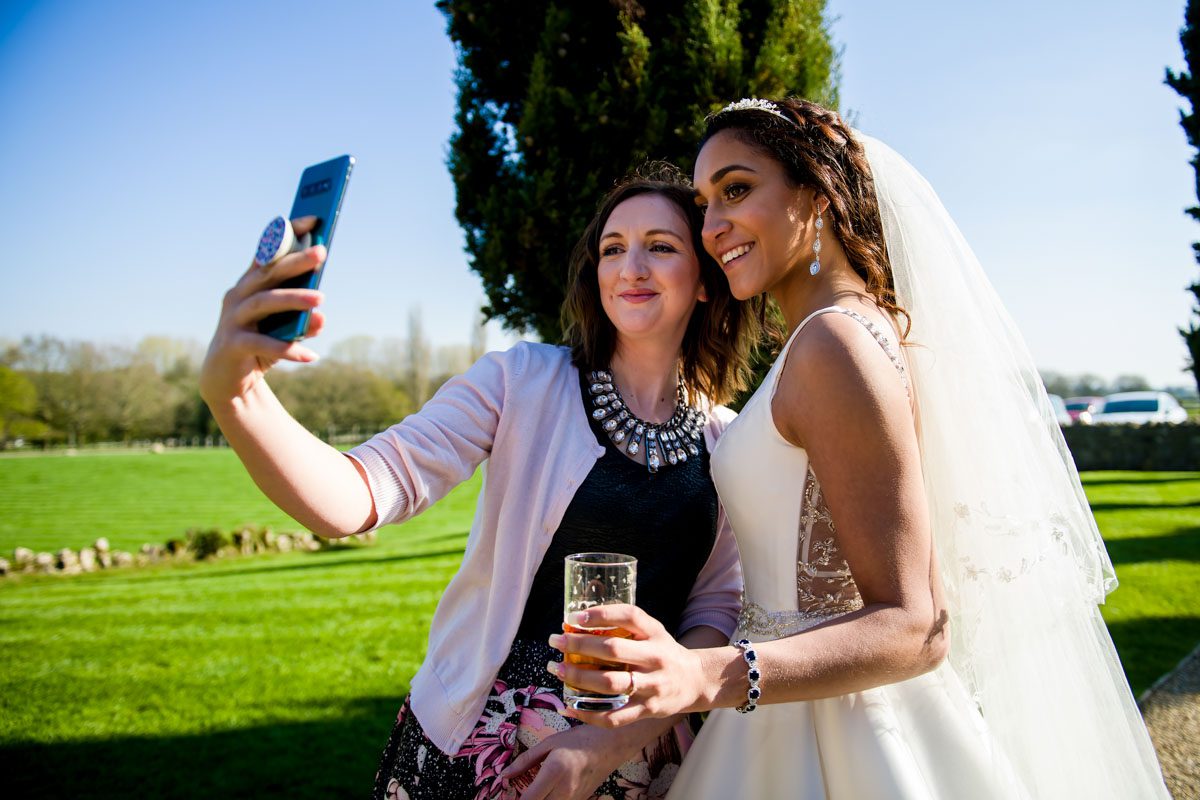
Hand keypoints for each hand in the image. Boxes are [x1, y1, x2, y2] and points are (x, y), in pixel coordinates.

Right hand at [199, 216, 325, 404]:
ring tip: (322, 300)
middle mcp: (238, 296)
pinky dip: (289, 349)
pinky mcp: (233, 345)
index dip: (287, 234)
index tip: (314, 219)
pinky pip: (263, 344)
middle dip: (295, 260)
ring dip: (294, 299)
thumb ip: (303, 322)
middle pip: (268, 273)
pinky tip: (310, 356)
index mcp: (250, 285)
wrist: (227, 382)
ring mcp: (233, 320)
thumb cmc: (259, 346)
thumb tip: (321, 317)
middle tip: (322, 252)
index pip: (268, 253)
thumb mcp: (284, 332)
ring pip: (265, 302)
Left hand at [499, 716, 671, 799]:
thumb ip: (524, 761)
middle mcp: (564, 791)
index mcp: (554, 772)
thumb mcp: (549, 743)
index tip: (504, 796)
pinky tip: (543, 792)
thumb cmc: (579, 740)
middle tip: (515, 794)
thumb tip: (503, 775)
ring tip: (529, 792)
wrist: (610, 746)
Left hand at [548, 604, 707, 727]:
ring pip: (610, 684)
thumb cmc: (664, 652)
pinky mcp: (648, 710)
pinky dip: (588, 714)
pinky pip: (614, 716)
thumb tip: (579, 621)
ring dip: (578, 677)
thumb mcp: (653, 631)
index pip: (629, 616)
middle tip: (556, 640)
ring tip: (558, 669)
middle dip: (579, 645)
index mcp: (656, 634)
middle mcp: (655, 659)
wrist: (694, 681)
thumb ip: (625, 625)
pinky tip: (569, 706)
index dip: (601, 614)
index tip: (574, 617)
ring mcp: (652, 687)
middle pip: (613, 650)